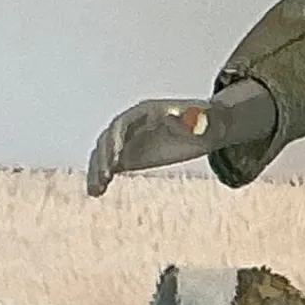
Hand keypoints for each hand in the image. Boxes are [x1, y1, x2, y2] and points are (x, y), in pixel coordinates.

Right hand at [85, 79, 276, 195]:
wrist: (209, 128)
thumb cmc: (209, 121)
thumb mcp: (206, 120)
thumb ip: (193, 119)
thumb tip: (174, 117)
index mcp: (146, 112)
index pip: (122, 124)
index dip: (116, 141)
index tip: (116, 161)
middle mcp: (132, 124)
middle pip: (108, 139)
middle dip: (104, 158)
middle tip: (105, 178)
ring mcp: (129, 139)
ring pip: (104, 153)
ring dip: (97, 170)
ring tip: (95, 191)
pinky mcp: (130, 154)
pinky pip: (109, 164)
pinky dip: (101, 177)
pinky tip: (96, 192)